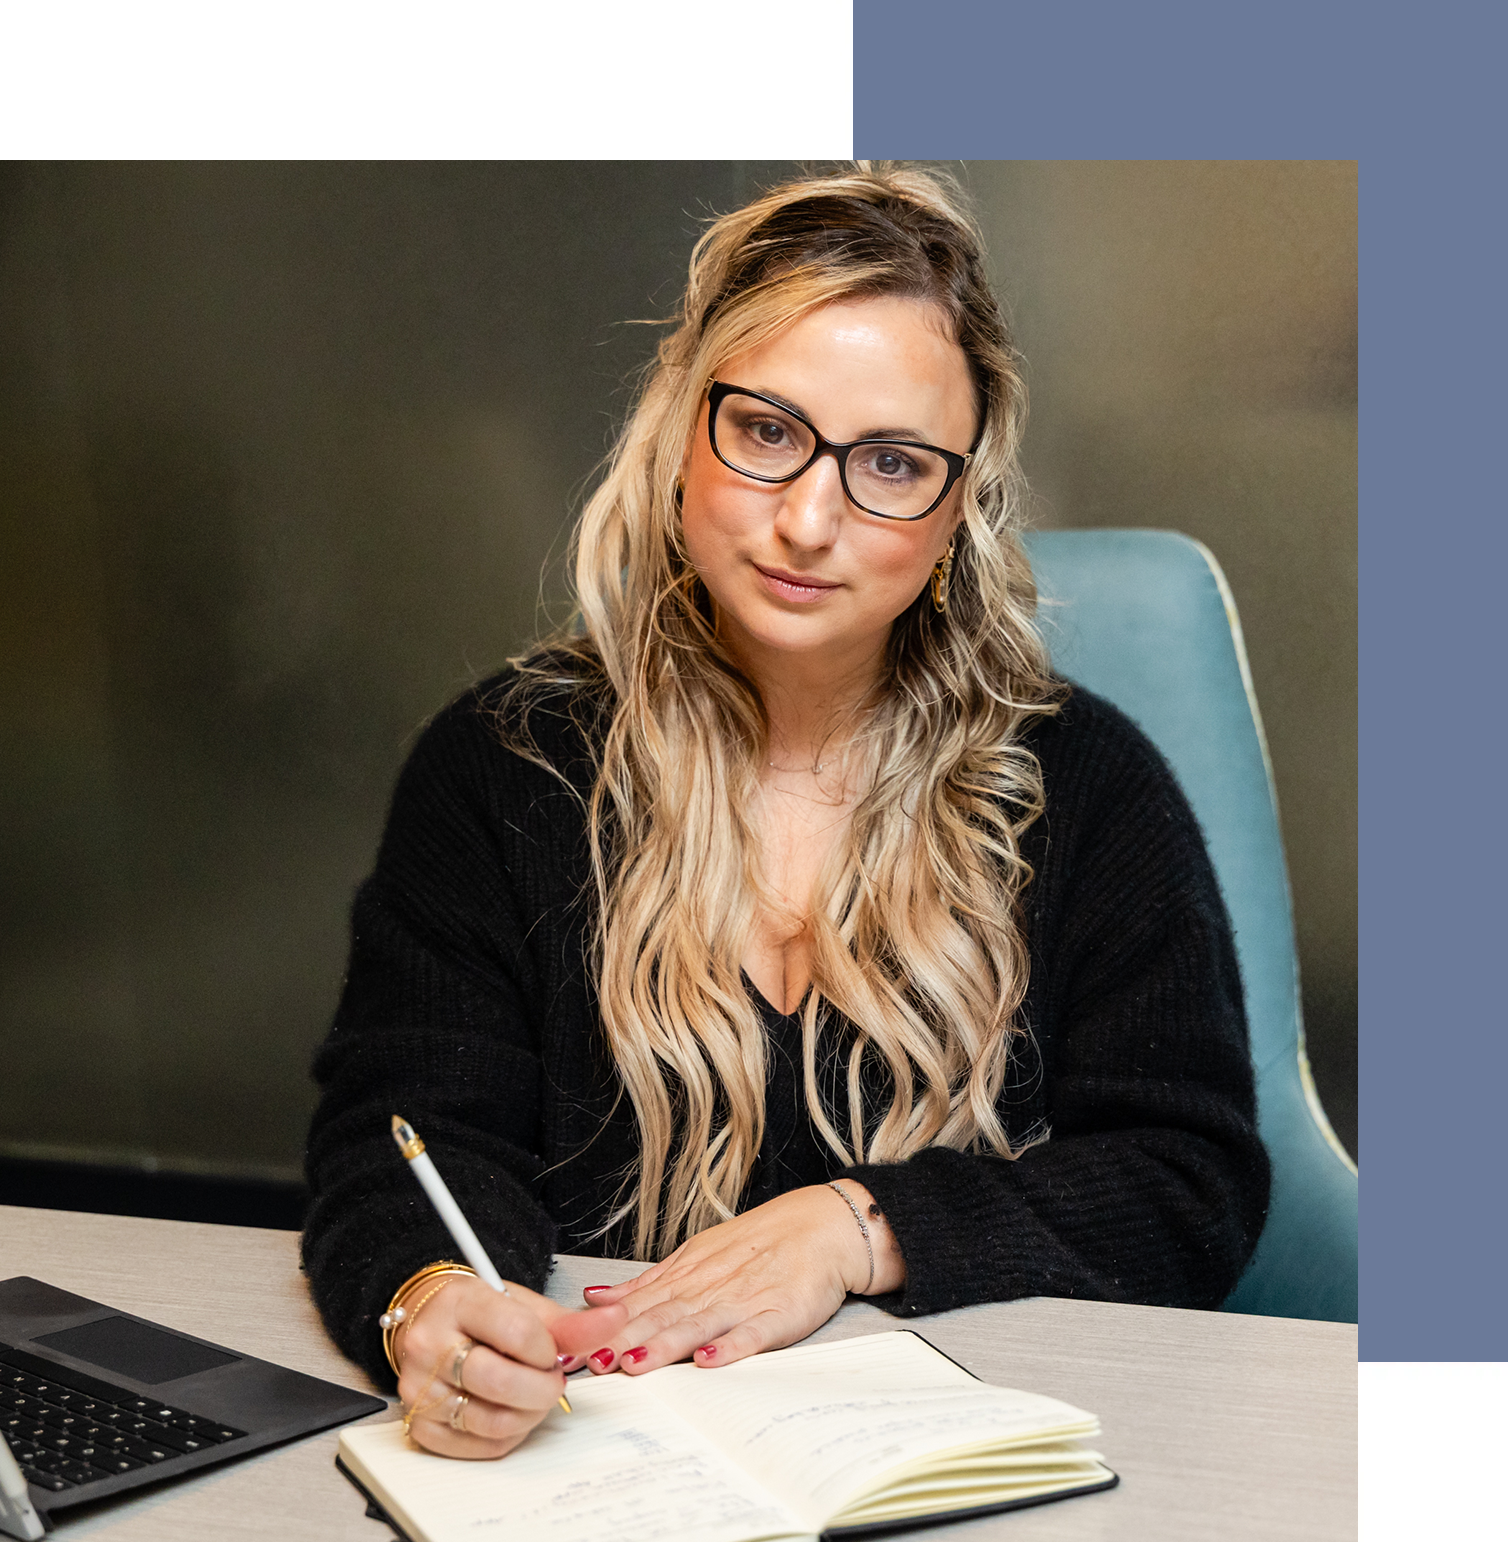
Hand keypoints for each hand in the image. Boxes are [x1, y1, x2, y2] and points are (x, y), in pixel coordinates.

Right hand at [394, 1275, 626, 1458]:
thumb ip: (567, 1322)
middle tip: (551, 1378)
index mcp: (457, 1304)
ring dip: (531, 1414)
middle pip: (501, 1381)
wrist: (427, 1323)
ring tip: (534, 1394)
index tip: (551, 1351)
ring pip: (494, 1420)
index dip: (546, 1349)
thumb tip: (615, 1322)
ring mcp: (420, 1389)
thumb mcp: (520, 1304)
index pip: (515, 1332)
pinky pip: (482, 1446)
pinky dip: (511, 1434)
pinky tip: (512, 1410)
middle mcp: (430, 1346)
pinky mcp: (421, 1426)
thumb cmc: (477, 1313)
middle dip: (544, 1387)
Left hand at [573, 1181, 903, 1375]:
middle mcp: (708, 1286)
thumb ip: (649, 1283)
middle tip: (586, 1363)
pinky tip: (709, 1361)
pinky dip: (729, 1348)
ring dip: (663, 1346)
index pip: (635, 1304)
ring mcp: (742, 1300)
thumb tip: (595, 1297)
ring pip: (696, 1325)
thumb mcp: (697, 1255)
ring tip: (633, 1365)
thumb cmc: (759, 1245)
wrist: (823, 1227)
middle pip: (657, 1317)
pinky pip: (750, 1334)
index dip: (599, 1328)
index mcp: (686, 1274)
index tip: (565, 1348)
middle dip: (619, 1341)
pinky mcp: (777, 1314)